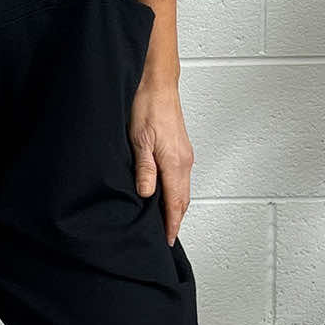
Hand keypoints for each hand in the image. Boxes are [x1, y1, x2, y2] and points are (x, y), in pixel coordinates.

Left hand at [128, 76, 192, 245]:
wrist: (158, 85)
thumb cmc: (148, 107)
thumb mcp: (139, 140)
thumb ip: (145, 169)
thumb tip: (146, 194)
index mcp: (175, 163)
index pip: (175, 202)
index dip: (171, 223)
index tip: (167, 239)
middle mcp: (184, 161)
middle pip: (182, 199)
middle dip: (176, 219)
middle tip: (167, 236)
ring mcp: (185, 155)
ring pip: (182, 189)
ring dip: (176, 206)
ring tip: (166, 221)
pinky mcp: (181, 149)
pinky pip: (181, 178)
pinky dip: (176, 192)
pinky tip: (166, 193)